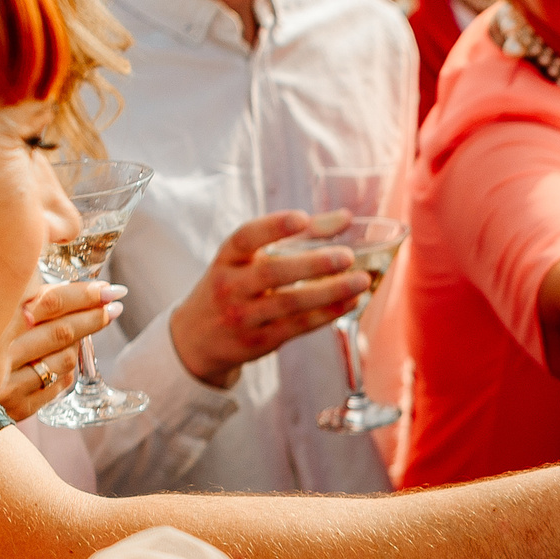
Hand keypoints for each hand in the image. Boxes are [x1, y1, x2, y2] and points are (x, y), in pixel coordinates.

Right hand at [0, 280, 123, 418]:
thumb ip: (7, 297)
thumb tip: (47, 280)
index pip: (46, 303)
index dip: (80, 294)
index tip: (104, 289)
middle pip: (60, 330)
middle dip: (92, 315)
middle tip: (114, 303)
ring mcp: (5, 382)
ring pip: (62, 358)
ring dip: (83, 341)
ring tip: (95, 323)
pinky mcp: (13, 407)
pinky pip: (56, 385)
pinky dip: (67, 369)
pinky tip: (70, 357)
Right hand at [168, 210, 370, 388]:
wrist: (197, 338)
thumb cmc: (233, 286)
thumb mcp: (248, 259)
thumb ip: (295, 237)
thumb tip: (345, 218)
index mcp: (226, 258)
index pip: (245, 237)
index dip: (273, 227)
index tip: (302, 218)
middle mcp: (231, 286)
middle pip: (272, 272)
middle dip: (312, 264)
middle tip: (347, 256)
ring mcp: (244, 316)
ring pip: (290, 303)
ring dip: (330, 292)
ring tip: (362, 280)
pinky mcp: (260, 341)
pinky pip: (298, 326)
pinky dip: (328, 313)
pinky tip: (351, 301)